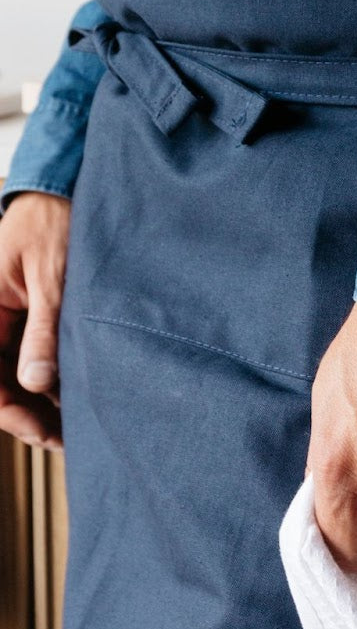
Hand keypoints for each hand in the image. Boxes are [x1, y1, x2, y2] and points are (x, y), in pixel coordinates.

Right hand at [0, 191, 69, 448]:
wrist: (61, 192)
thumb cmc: (53, 225)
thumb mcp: (52, 279)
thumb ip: (43, 330)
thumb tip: (35, 384)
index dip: (11, 413)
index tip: (43, 433)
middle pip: (0, 383)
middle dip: (30, 413)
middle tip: (67, 437)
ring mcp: (5, 319)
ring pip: (15, 373)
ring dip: (41, 398)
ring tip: (76, 420)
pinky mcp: (24, 317)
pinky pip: (29, 355)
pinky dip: (50, 375)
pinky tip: (73, 390)